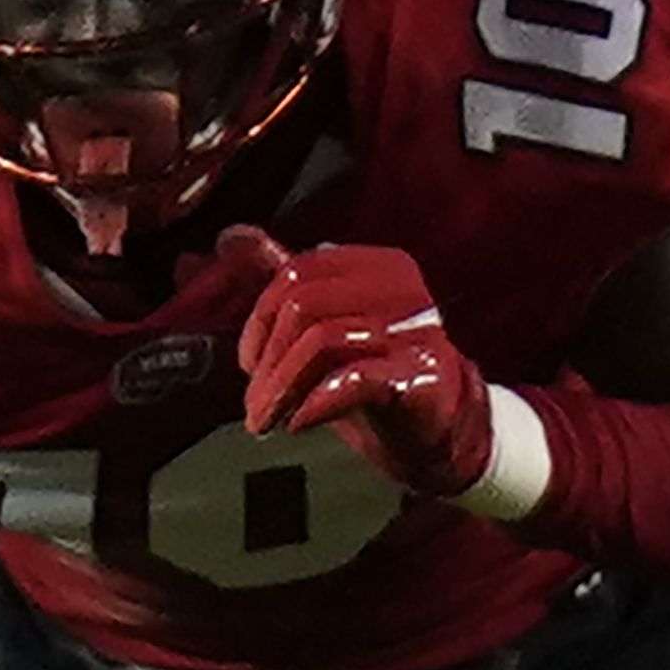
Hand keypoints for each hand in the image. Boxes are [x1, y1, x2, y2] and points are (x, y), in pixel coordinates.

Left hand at [228, 227, 493, 495]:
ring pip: (322, 341)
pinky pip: (354, 379)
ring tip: (267, 420)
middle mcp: (399, 289)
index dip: (260, 321)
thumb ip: (281, 279)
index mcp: (376, 267)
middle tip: (254, 404)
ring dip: (281, 388)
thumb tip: (231, 235)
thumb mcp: (324, 324)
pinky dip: (314, 403)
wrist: (439, 433)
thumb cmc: (376, 376)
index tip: (249, 365)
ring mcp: (413, 330)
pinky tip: (298, 422)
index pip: (297, 273)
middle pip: (304, 305)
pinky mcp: (419, 376)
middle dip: (266, 361)